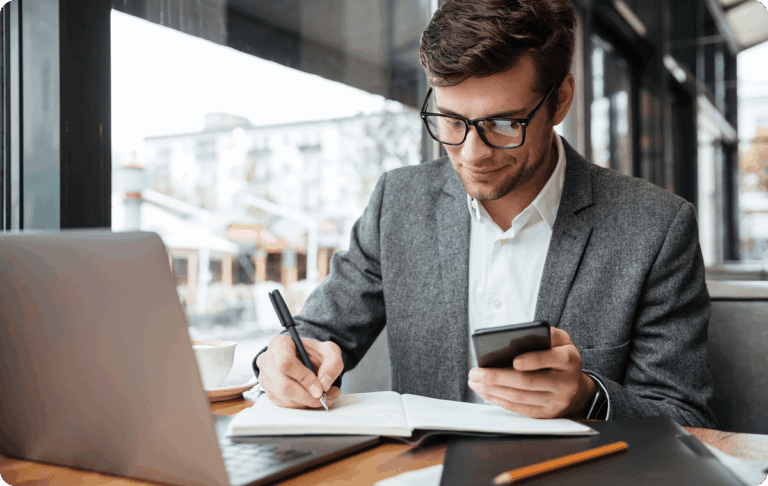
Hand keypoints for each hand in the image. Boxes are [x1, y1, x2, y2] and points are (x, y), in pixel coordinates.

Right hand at [256, 335, 342, 408]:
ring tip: (325, 397)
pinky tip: (313, 399)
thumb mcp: (330, 352)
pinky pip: (284, 403)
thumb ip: (332, 365)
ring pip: (284, 396)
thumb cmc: (315, 353)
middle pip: (283, 384)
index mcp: (279, 344)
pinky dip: (301, 405)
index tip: (320, 389)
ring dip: (306, 402)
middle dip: (307, 396)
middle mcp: (267, 360)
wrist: (307, 359)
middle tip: (324, 398)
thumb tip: (324, 385)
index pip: (286, 363)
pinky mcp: (268, 391)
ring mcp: (265, 377)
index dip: (303, 378)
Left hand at [467, 327, 596, 417]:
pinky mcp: (545, 414)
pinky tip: (485, 392)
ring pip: (520, 397)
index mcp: (569, 360)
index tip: (514, 360)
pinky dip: (499, 400)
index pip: (552, 359)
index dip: (533, 361)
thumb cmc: (562, 358)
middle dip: (498, 377)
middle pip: (528, 382)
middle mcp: (565, 383)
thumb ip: (546, 334)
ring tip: (475, 381)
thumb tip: (522, 335)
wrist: (577, 388)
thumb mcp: (561, 341)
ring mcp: (556, 402)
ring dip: (493, 390)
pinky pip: (519, 409)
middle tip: (476, 372)